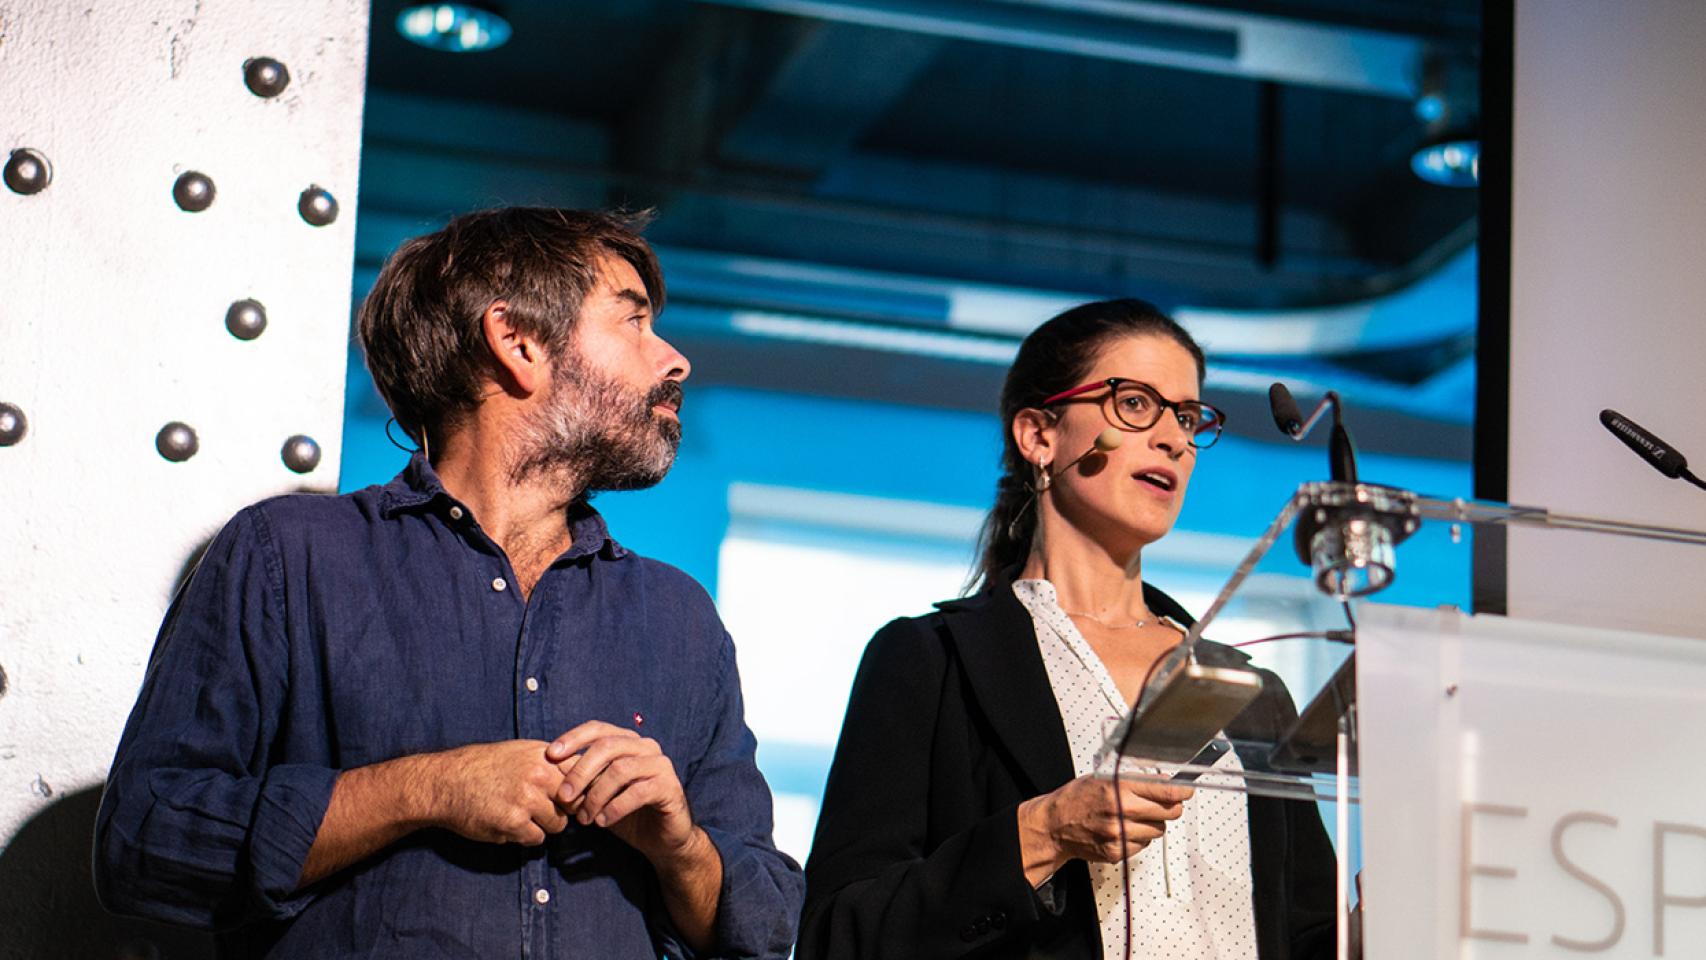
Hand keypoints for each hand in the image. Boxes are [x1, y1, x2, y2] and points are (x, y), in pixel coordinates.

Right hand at [421, 740, 569, 844]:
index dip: (582, 789)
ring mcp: (526, 799)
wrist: (446, 782)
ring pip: (558, 824)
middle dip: (564, 810)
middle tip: (545, 809)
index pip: (584, 773)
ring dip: (544, 825)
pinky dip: (525, 837)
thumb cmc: (484, 767)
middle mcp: (539, 774)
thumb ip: (552, 762)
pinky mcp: (513, 822)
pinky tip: (508, 824)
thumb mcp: (521, 752)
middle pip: (575, 802)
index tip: (573, 797)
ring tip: (522, 815)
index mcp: (544, 755)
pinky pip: (537, 838)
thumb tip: (583, 775)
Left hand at [547, 721, 695, 862]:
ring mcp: (660, 765)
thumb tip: (554, 766)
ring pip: (620, 769)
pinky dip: (615, 808)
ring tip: (584, 818)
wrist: (661, 840)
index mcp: (628, 742)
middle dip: (580, 771)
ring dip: (596, 795)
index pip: (598, 729)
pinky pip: (638, 792)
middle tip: (564, 796)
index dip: (573, 738)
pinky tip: (603, 822)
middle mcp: (646, 747)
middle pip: (607, 746)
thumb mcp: (598, 793)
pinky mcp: (670, 787)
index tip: (551, 755)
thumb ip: (583, 778)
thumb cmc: (626, 812)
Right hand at [1018, 774, 1192, 882]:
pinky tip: (1124, 830)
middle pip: (1169, 813)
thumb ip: (1134, 780)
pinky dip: (1139, 838)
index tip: (1186, 791)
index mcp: (1119, 787)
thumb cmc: (1077, 799)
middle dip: (1171, 808)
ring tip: (1134, 817)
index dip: (1182, 791)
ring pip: (1159, 830)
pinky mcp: (1117, 851)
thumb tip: (1166, 783)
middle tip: (1166, 804)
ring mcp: (1120, 833)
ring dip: (1153, 824)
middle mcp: (1121, 810)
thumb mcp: (1104, 778)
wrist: (1054, 824)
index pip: (1165, 791)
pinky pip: (1144, 846)